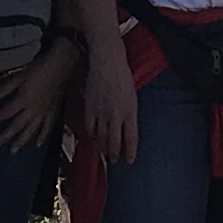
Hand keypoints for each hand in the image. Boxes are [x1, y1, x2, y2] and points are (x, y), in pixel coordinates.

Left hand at [0, 35, 77, 151]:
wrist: (60, 65)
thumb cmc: (39, 68)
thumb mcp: (19, 75)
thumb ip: (4, 89)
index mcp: (23, 100)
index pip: (5, 113)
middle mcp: (33, 110)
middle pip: (16, 126)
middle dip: (5, 136)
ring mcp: (44, 112)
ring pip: (31, 130)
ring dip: (21, 141)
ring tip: (13, 150)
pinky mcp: (54, 112)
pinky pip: (48, 127)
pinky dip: (42, 136)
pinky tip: (38, 144)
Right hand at [77, 43, 138, 166]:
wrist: (108, 63)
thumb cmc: (122, 77)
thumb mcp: (132, 98)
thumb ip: (129, 115)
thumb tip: (126, 129)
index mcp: (130, 112)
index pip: (131, 139)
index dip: (130, 152)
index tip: (130, 160)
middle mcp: (116, 116)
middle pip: (114, 143)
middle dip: (114, 154)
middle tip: (114, 160)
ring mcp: (102, 113)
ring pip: (101, 138)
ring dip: (102, 148)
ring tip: (104, 152)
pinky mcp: (90, 108)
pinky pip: (89, 128)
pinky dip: (91, 135)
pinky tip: (93, 137)